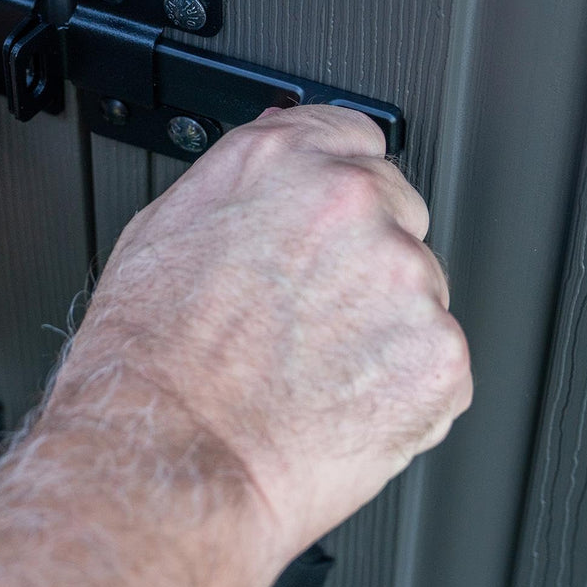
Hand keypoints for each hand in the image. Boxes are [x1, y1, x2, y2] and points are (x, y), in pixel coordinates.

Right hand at [48, 104, 470, 559]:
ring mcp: (402, 274)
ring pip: (417, 288)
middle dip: (363, 256)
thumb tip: (279, 170)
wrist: (166, 451)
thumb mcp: (168, 225)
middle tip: (311, 311)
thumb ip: (243, 184)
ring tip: (313, 366)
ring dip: (384, 322)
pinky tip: (340, 399)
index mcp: (281, 160)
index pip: (352, 136)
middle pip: (395, 208)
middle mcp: (349, 200)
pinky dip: (402, 384)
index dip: (337, 183)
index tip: (330, 218)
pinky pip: (435, 360)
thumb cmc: (149, 356)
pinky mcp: (437, 353)